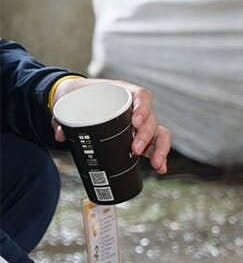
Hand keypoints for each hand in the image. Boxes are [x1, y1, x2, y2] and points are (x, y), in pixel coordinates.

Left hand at [52, 77, 170, 174]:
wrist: (79, 99)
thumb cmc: (79, 97)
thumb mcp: (69, 101)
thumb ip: (62, 117)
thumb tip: (60, 135)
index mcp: (124, 93)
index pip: (142, 96)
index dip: (143, 108)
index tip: (135, 121)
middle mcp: (137, 109)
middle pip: (152, 119)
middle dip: (146, 136)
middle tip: (135, 149)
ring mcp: (141, 124)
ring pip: (159, 134)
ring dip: (159, 149)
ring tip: (155, 163)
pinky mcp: (140, 137)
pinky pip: (155, 146)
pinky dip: (160, 157)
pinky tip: (161, 168)